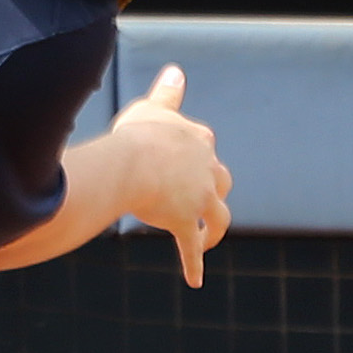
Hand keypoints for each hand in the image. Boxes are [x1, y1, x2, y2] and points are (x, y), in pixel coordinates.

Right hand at [109, 64, 231, 286]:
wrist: (132, 163)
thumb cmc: (138, 133)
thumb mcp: (153, 106)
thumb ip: (167, 93)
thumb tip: (177, 71)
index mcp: (199, 140)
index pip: (204, 147)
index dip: (193, 156)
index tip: (183, 162)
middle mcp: (207, 169)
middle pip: (220, 182)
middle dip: (213, 191)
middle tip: (202, 201)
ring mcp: (199, 199)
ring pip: (218, 216)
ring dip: (213, 228)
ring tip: (208, 239)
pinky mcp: (187, 223)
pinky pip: (192, 248)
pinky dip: (194, 264)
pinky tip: (196, 281)